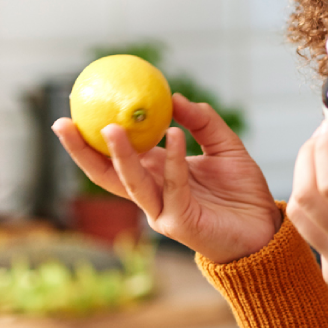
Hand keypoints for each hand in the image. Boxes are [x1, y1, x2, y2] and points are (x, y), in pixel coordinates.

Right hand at [52, 93, 281, 263]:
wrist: (265, 230)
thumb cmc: (242, 192)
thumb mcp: (225, 146)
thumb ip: (202, 122)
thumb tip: (175, 97)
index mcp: (155, 175)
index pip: (115, 156)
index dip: (90, 137)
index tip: (72, 110)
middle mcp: (151, 194)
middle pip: (106, 174)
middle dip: (80, 152)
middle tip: (62, 123)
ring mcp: (162, 211)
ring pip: (132, 183)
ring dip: (120, 156)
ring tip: (110, 128)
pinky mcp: (181, 222)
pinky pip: (175, 186)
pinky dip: (174, 160)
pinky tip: (173, 133)